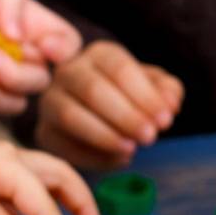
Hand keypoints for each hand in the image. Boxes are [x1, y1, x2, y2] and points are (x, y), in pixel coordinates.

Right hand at [36, 42, 183, 167]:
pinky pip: (64, 145)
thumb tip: (170, 102)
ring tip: (132, 150)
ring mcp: (51, 101)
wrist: (100, 113)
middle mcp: (68, 71)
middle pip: (92, 90)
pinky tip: (119, 160)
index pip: (119, 68)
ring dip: (105, 136)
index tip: (166, 120)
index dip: (144, 95)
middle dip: (125, 116)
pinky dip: (93, 157)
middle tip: (150, 137)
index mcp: (99, 54)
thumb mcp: (154, 87)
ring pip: (71, 116)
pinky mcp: (45, 132)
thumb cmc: (130, 95)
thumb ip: (167, 90)